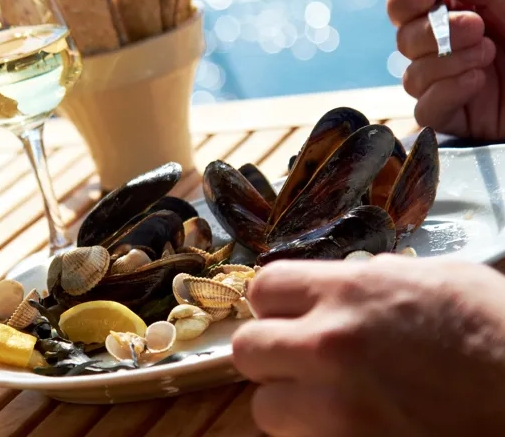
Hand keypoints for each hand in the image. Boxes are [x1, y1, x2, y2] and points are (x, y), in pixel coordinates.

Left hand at [232, 255, 504, 435]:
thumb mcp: (448, 282)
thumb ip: (385, 278)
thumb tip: (358, 276)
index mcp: (352, 293)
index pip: (265, 287)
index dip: (275, 305)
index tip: (290, 318)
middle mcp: (330, 345)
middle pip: (248, 348)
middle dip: (271, 356)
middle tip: (301, 365)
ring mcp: (336, 407)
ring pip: (265, 408)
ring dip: (290, 406)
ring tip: (329, 407)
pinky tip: (356, 430)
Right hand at [384, 0, 504, 140]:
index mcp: (463, 11)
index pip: (406, 9)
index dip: (405, 2)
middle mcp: (455, 47)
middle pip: (404, 42)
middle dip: (432, 33)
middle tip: (475, 26)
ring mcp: (458, 84)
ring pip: (411, 77)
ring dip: (445, 63)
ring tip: (488, 55)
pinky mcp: (465, 119)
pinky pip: (426, 111)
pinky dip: (444, 93)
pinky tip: (477, 82)